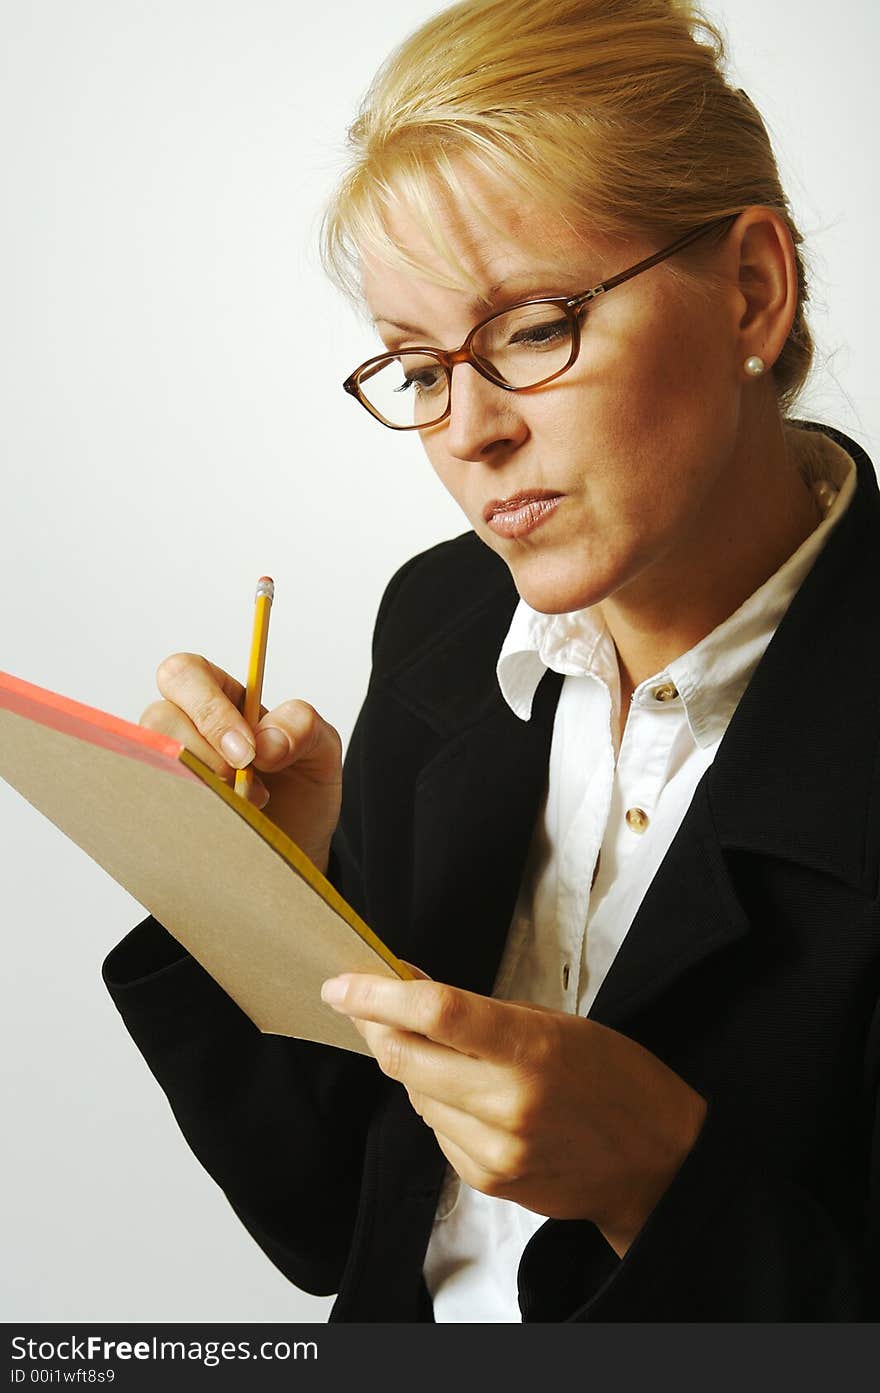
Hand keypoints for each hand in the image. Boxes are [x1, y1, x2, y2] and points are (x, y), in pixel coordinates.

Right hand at [141, 652, 341, 872]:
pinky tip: (223, 823)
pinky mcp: (164, 807)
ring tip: (243, 806)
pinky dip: (189, 814)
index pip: (185, 674)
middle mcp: (185, 728)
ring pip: (153, 762)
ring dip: (200, 787)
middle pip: (158, 718)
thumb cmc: (302, 789)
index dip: (208, 708)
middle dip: (203, 752)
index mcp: (220, 697)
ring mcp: (170, 769)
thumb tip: (265, 741)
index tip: (247, 752)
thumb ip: (303, 726)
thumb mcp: (321, 748)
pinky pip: (154, 804)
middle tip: (241, 780)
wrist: (296, 847)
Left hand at [320, 972, 706, 1256]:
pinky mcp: (488, 1181)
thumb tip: (409, 982)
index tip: (341, 984)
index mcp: (530, 1049)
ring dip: (411, 1066)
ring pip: (415, 1096)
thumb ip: (478, 1011)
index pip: (435, 1013)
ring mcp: (494, 1149)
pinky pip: (437, 1132)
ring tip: (438, 1050)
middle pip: (405, 1059)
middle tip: (362, 1005)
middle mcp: (507, 1103)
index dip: (377, 995)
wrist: (657, 1162)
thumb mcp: (555, 1022)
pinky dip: (438, 1105)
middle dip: (375, 1027)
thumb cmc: (613, 1077)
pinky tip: (467, 1095)